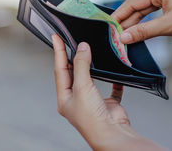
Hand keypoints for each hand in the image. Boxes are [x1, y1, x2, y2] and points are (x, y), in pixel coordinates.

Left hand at [52, 35, 164, 149]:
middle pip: (73, 73)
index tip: (56, 37)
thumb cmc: (92, 118)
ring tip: (90, 50)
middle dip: (73, 57)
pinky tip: (115, 72)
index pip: (60, 69)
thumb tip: (82, 48)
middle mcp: (77, 99)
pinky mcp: (107, 103)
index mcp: (65, 98)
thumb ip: (81, 65)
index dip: (58, 52)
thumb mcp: (82, 87)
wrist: (112, 134)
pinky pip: (111, 88)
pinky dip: (113, 80)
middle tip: (72, 40)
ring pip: (91, 79)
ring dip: (91, 66)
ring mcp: (92, 101)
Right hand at [111, 0, 171, 43]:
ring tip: (127, 33)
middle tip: (117, 33)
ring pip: (148, 7)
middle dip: (129, 19)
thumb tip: (124, 38)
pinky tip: (141, 28)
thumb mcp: (167, 26)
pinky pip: (156, 8)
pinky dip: (148, 18)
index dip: (120, 14)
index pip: (133, 1)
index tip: (110, 25)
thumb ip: (143, 31)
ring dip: (138, 20)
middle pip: (140, 4)